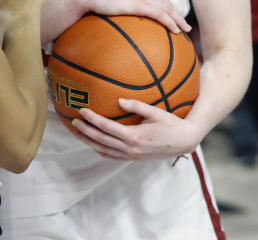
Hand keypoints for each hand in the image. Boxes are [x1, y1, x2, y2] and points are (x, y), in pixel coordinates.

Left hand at [70, 99, 203, 160]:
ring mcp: (131, 155)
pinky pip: (112, 156)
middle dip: (84, 131)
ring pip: (103, 150)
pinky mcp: (134, 158)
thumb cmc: (172, 124)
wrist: (184, 142)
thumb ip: (137, 105)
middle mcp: (130, 148)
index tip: (81, 111)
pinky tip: (95, 144)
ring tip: (78, 133)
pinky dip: (100, 150)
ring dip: (89, 141)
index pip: (106, 127)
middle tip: (72, 121)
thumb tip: (119, 100)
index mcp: (134, 136)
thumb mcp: (156, 112)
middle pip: (100, 140)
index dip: (92, 119)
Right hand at [72, 0, 191, 35]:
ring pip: (167, 9)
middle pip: (168, 2)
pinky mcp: (139, 3)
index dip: (171, 7)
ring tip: (184, 30)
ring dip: (178, 20)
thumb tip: (131, 7)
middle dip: (178, 15)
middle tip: (186, 26)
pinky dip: (170, 22)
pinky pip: (160, 14)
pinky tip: (175, 30)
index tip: (176, 16)